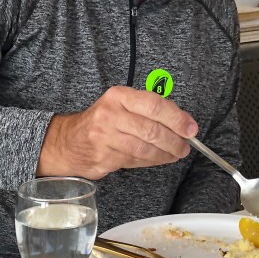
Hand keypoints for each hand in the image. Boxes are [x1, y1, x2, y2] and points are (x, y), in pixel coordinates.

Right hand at [37, 86, 197, 179]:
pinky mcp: (104, 157)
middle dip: (174, 140)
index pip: (154, 105)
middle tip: (185, 146)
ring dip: (165, 154)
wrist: (68, 142)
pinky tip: (158, 159)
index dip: (176, 118)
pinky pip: (135, 160)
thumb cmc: (101, 123)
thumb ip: (147, 110)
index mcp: (118, 96)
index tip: (191, 128)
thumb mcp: (120, 105)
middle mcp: (111, 115)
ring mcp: (106, 138)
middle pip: (151, 130)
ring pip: (145, 148)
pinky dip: (151, 161)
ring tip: (175, 154)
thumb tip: (181, 123)